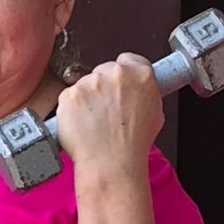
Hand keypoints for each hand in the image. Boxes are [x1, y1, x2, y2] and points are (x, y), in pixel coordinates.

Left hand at [53, 55, 161, 186]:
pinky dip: (71, 110)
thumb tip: (138, 92)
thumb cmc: (133, 145)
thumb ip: (144, 94)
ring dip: (86, 99)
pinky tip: (82, 125)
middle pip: (104, 71)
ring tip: (94, 123)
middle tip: (106, 111)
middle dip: (103, 88)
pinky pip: (68, 97)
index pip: (128, 60)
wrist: (111, 163)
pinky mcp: (69, 94)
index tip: (119, 85)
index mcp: (140, 74)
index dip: (122, 75)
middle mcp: (115, 73)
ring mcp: (89, 82)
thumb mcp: (154, 114)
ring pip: (84, 84)